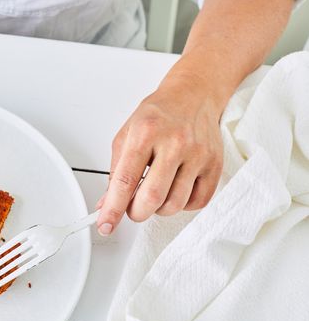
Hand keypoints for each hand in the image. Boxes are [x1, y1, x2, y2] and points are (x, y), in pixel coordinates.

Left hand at [96, 72, 223, 234]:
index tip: (105, 225)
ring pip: (175, 204)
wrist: (193, 95)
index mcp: (145, 133)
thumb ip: (116, 172)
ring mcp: (198, 154)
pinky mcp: (215, 164)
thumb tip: (106, 204)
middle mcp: (174, 143)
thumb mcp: (127, 135)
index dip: (113, 208)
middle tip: (132, 208)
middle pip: (152, 197)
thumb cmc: (157, 116)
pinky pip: (197, 202)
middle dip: (136, 212)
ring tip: (154, 194)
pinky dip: (182, 205)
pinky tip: (174, 190)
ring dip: (158, 209)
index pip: (125, 180)